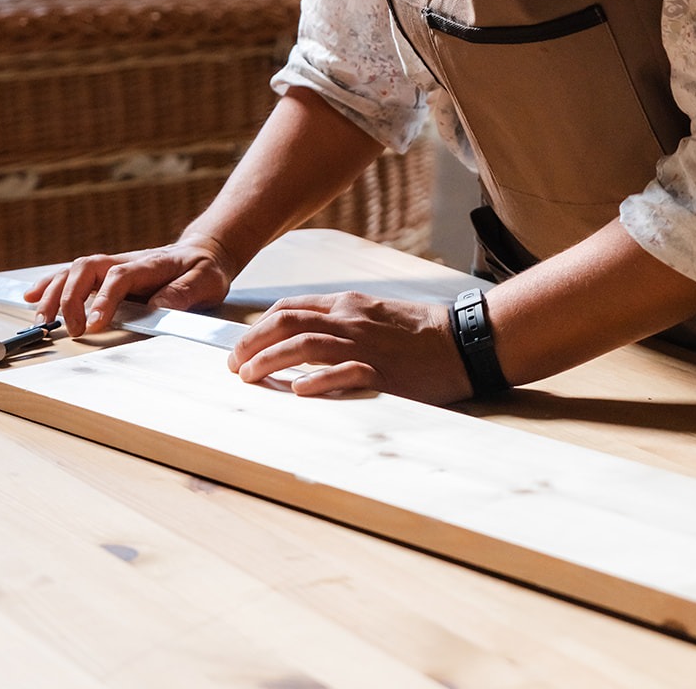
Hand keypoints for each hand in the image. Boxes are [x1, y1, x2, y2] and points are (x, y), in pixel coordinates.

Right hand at [24, 236, 234, 336]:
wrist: (205, 251)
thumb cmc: (204, 269)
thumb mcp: (206, 281)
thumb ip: (183, 293)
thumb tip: (157, 308)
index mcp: (150, 264)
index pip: (120, 277)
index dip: (104, 299)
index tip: (95, 325)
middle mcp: (126, 261)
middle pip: (88, 268)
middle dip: (71, 297)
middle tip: (70, 329)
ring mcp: (113, 266)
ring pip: (74, 271)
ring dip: (54, 293)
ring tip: (41, 320)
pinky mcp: (106, 274)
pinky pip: (72, 275)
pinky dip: (49, 285)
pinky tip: (31, 297)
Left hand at [228, 292, 472, 403]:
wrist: (463, 339)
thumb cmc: (419, 330)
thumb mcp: (374, 312)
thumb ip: (341, 319)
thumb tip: (303, 332)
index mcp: (346, 305)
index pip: (290, 308)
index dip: (258, 327)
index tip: (241, 346)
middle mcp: (349, 320)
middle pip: (287, 323)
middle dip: (252, 343)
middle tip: (233, 365)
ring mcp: (364, 345)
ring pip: (305, 344)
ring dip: (270, 360)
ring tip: (248, 378)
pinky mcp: (383, 372)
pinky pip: (344, 373)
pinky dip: (317, 380)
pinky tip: (297, 390)